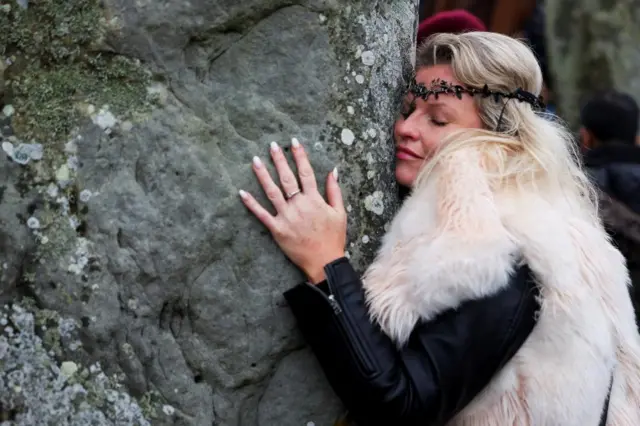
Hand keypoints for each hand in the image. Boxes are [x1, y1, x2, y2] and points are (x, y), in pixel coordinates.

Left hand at [239, 138, 346, 283]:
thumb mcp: (340, 213)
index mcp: (314, 199)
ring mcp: (286, 216)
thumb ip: (334, 191)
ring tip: (255, 160)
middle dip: (279, 160)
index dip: (300, 156)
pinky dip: (251, 204)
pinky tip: (242, 192)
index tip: (294, 142)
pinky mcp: (277, 229)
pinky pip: (262, 214)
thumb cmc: (333, 237)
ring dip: (263, 175)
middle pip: (287, 178)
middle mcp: (299, 205)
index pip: (306, 172)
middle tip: (272, 145)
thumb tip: (333, 171)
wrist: (324, 261)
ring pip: (272, 192)